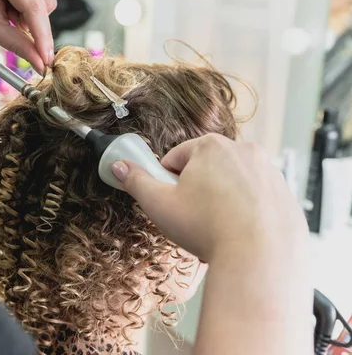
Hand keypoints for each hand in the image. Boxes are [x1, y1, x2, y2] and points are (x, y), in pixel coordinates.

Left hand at [0, 0, 56, 72]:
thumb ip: (18, 45)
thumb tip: (40, 61)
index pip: (32, 5)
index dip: (42, 35)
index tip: (46, 58)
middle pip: (45, 1)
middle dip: (33, 23)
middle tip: (10, 24)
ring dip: (31, 14)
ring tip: (7, 11)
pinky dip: (30, 7)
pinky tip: (12, 4)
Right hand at [111, 134, 308, 261]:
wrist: (260, 258)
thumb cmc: (208, 228)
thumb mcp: (159, 204)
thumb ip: (135, 181)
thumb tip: (119, 166)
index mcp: (211, 146)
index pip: (177, 156)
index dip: (168, 180)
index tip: (170, 200)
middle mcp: (244, 151)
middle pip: (207, 167)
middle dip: (196, 189)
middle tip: (191, 218)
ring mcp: (269, 172)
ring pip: (233, 183)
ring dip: (221, 200)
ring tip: (215, 230)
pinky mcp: (286, 194)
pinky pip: (256, 199)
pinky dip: (245, 212)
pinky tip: (238, 234)